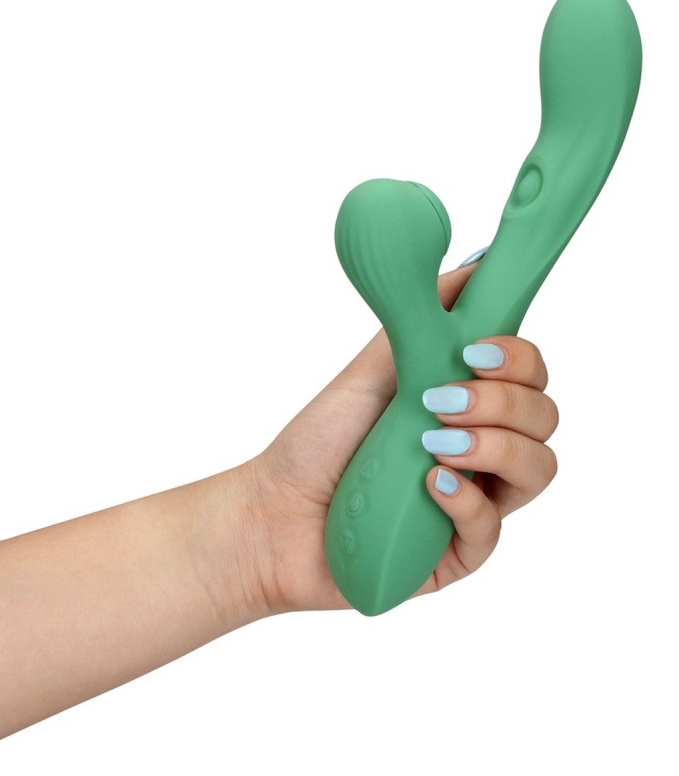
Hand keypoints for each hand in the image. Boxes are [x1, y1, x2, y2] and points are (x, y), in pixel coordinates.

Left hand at [246, 263, 558, 612]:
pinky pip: (492, 530)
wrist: (272, 513)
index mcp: (465, 405)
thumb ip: (420, 322)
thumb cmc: (318, 443)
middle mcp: (480, 452)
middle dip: (503, 400)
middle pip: (543, 418)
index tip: (477, 351)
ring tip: (434, 441)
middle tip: (442, 398)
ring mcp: (473, 502)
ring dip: (495, 445)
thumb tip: (473, 265)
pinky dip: (466, 500)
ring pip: (537, 470)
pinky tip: (429, 483)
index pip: (530, 376)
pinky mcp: (456, 552)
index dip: (519, 359)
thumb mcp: (369, 371)